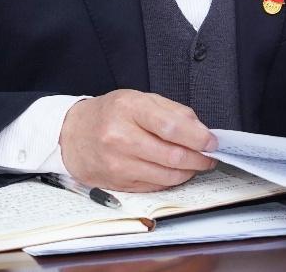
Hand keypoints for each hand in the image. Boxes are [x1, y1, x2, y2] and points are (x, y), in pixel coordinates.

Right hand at [58, 90, 216, 191]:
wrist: (73, 134)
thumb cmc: (110, 113)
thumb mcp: (140, 99)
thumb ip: (172, 111)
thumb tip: (201, 131)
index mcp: (129, 109)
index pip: (171, 126)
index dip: (197, 137)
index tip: (212, 142)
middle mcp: (120, 137)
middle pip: (172, 155)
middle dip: (198, 158)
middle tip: (209, 156)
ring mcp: (118, 163)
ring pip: (166, 176)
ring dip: (188, 172)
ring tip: (196, 164)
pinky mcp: (118, 183)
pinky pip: (155, 186)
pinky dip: (171, 180)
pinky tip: (175, 171)